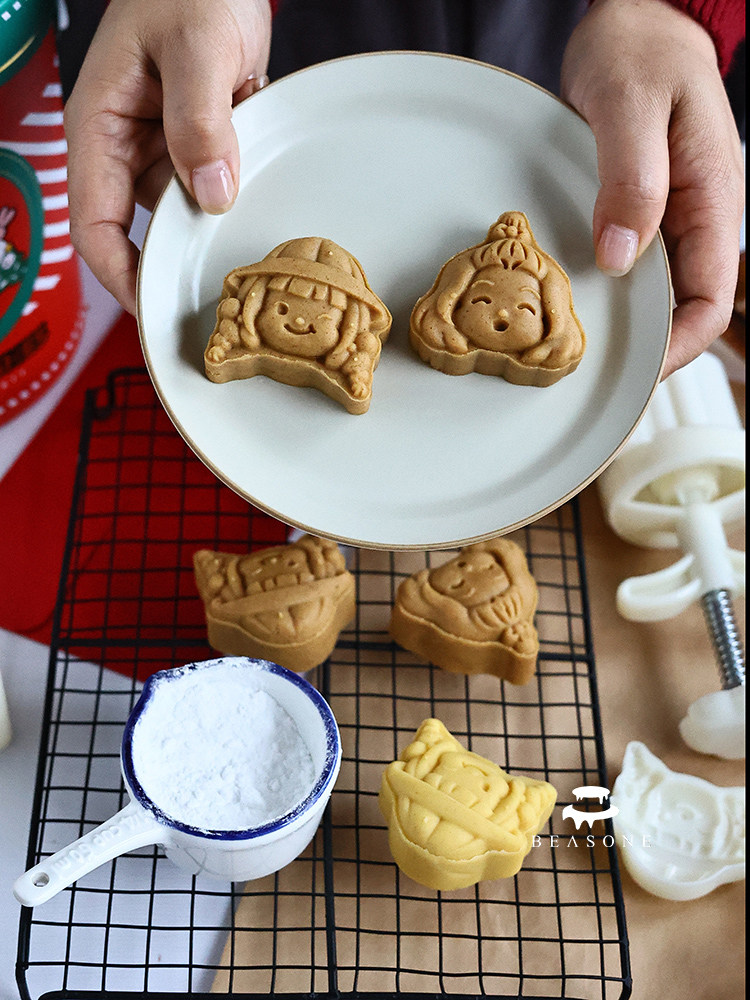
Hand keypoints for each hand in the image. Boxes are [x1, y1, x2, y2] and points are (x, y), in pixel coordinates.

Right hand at [64, 0, 271, 313]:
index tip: (155, 311)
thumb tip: (209, 194)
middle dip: (171, 267)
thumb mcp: (197, 46)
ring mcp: (162, 151)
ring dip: (210, 233)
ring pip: (181, 216)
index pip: (95, 227)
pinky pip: (211, 190)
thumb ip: (200, 119)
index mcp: (99, 130)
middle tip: (213, 301)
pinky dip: (232, 199)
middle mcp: (125, 149)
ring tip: (243, 259)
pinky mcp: (196, 147)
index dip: (121, 278)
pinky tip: (256, 204)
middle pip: (139, 233)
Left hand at [561, 0, 743, 376]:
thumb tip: (620, 259)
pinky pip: (634, 262)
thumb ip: (631, 181)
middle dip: (648, 345)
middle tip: (595, 372)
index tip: (637, 368)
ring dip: (628, 320)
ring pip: (658, 289)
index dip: (679, 344)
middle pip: (684, 305)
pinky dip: (611, 287)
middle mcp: (697, 214)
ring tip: (581, 344)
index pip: (711, 297)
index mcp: (713, 197)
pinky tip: (579, 297)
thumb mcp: (631, 104)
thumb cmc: (638, 46)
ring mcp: (671, 213)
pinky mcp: (642, 207)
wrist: (633, 16)